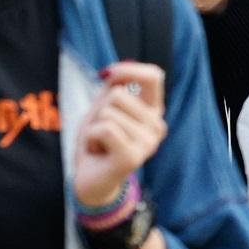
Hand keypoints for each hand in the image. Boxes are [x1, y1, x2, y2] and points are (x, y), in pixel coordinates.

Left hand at [73, 58, 168, 210]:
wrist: (90, 179)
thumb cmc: (97, 141)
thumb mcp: (103, 108)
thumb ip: (113, 87)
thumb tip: (113, 71)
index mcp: (153, 111)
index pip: (154, 76)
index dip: (128, 70)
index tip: (107, 75)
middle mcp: (157, 126)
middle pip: (119, 94)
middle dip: (99, 110)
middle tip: (101, 131)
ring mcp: (147, 143)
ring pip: (108, 112)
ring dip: (93, 126)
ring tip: (100, 142)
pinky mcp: (132, 157)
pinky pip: (103, 129)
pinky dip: (90, 138)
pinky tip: (97, 151)